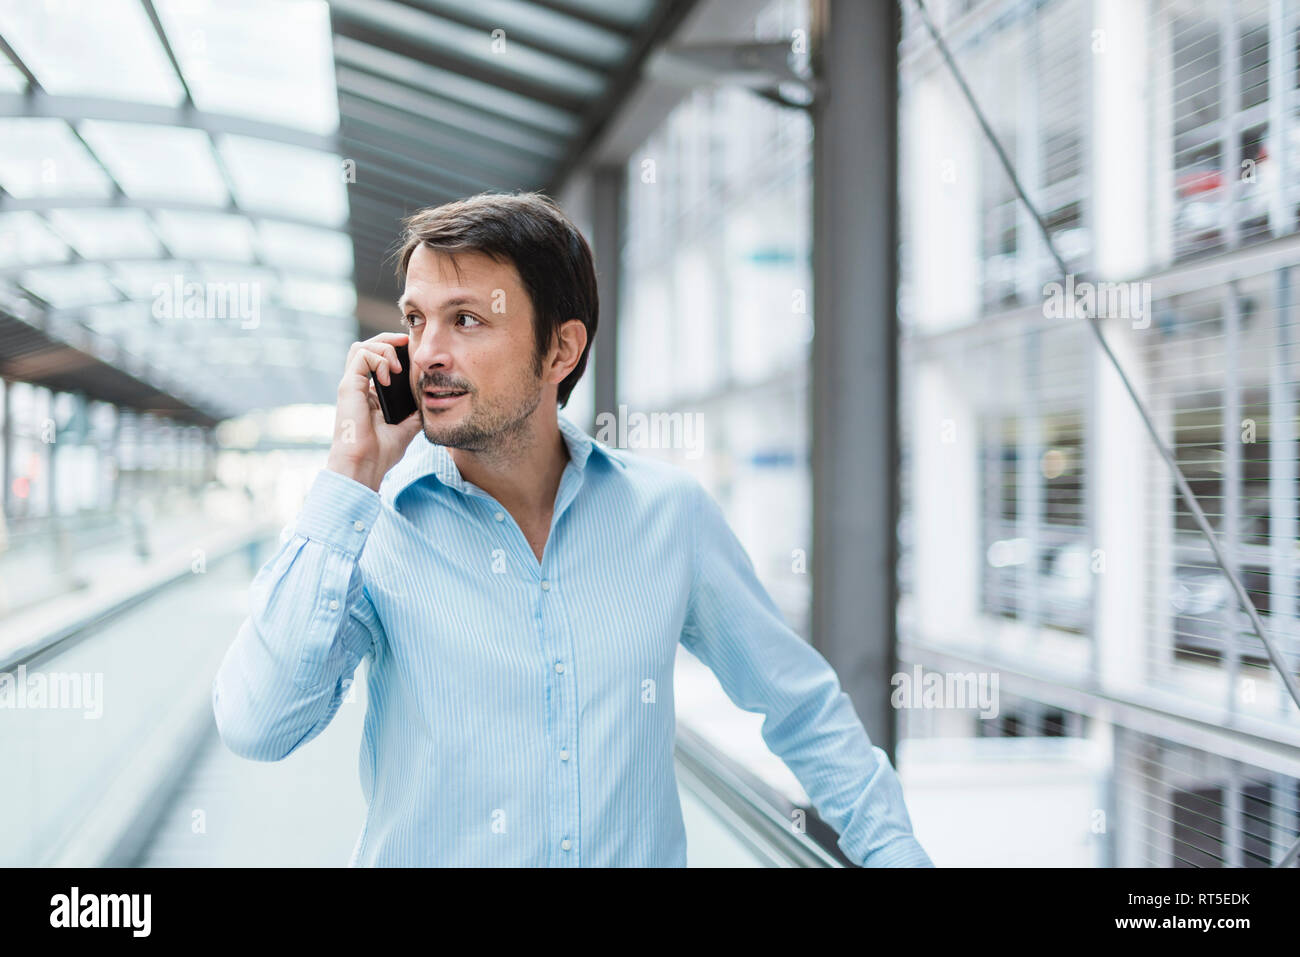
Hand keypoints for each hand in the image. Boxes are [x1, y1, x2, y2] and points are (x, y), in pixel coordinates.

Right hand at [325, 332, 422, 491]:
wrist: (365, 466)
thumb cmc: (380, 453)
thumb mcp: (406, 428)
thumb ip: (414, 413)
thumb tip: (429, 402)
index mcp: (369, 395)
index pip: (376, 361)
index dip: (393, 351)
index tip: (412, 353)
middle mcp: (358, 387)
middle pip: (367, 348)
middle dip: (388, 340)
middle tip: (407, 342)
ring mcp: (351, 385)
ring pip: (361, 346)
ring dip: (383, 347)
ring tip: (396, 366)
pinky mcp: (348, 386)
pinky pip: (360, 355)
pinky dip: (378, 359)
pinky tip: (388, 376)